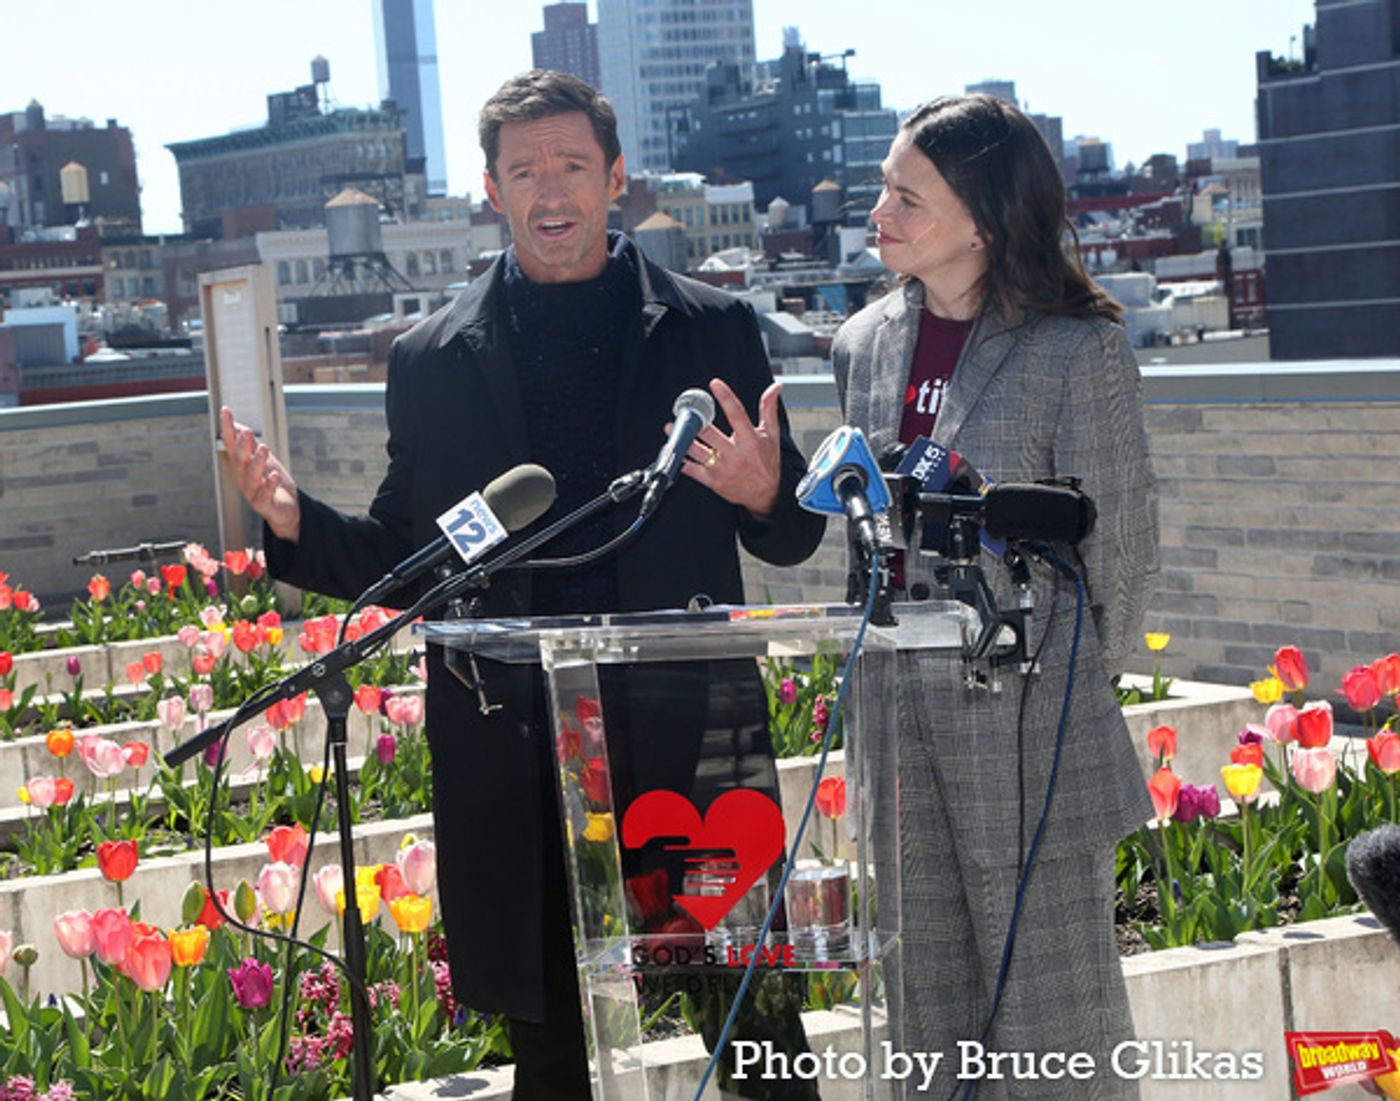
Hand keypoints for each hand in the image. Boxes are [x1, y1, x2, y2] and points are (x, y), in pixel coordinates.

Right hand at [218, 406, 300, 541]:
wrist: (287, 510)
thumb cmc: (273, 484)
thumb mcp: (263, 461)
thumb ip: (251, 446)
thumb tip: (238, 426)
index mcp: (243, 466)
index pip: (233, 444)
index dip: (228, 428)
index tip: (225, 410)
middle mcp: (244, 478)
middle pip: (240, 461)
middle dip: (242, 446)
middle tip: (247, 431)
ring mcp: (253, 493)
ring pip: (251, 477)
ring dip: (257, 462)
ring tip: (264, 448)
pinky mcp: (264, 506)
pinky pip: (264, 496)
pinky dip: (269, 486)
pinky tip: (274, 476)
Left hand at [679, 378, 781, 519]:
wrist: (766, 494)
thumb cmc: (767, 462)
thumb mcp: (772, 435)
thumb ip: (768, 410)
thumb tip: (774, 388)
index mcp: (750, 440)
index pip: (737, 414)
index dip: (726, 398)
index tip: (715, 384)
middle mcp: (736, 455)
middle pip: (710, 434)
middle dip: (695, 421)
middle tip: (684, 411)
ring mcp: (723, 469)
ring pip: (697, 451)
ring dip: (682, 439)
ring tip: (671, 428)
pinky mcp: (714, 482)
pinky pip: (694, 471)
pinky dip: (683, 461)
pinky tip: (675, 452)